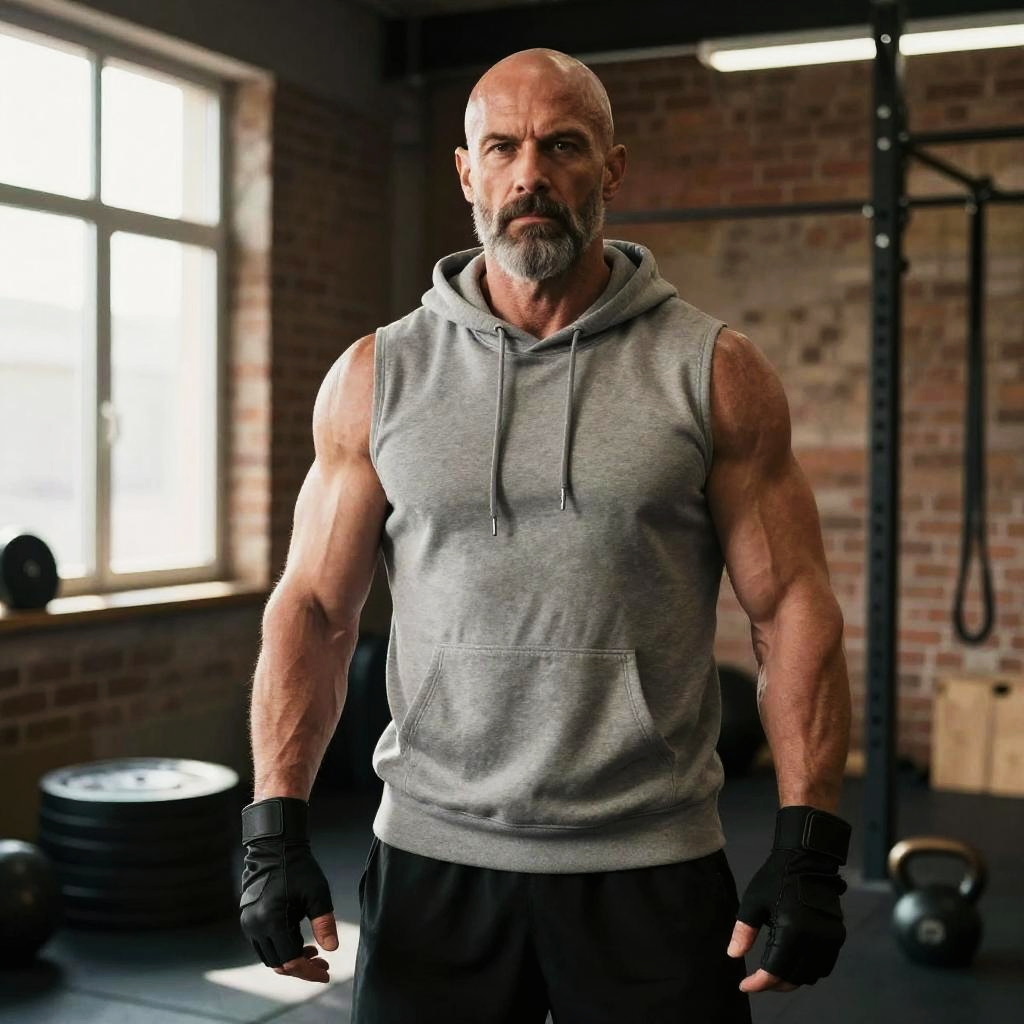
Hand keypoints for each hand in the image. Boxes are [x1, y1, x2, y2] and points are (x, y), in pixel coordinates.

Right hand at [239, 796, 338, 982]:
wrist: (274, 846)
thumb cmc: (298, 867)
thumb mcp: (317, 893)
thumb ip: (324, 923)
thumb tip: (332, 949)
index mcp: (272, 921)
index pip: (291, 960)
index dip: (309, 971)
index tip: (326, 973)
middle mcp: (255, 927)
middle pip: (279, 963)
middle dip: (302, 968)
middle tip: (323, 963)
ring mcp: (248, 923)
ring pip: (270, 956)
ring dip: (290, 959)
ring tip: (313, 952)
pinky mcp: (248, 918)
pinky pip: (264, 943)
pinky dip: (281, 947)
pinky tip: (298, 940)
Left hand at [726, 805, 850, 991]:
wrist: (806, 859)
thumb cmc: (775, 877)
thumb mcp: (753, 902)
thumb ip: (743, 931)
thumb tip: (733, 955)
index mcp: (791, 930)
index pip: (775, 971)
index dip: (759, 984)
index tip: (745, 986)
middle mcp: (814, 939)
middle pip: (794, 978)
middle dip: (773, 984)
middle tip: (757, 980)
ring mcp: (829, 939)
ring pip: (811, 976)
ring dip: (792, 979)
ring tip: (773, 972)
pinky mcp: (837, 936)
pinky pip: (824, 965)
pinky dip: (808, 970)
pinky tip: (792, 962)